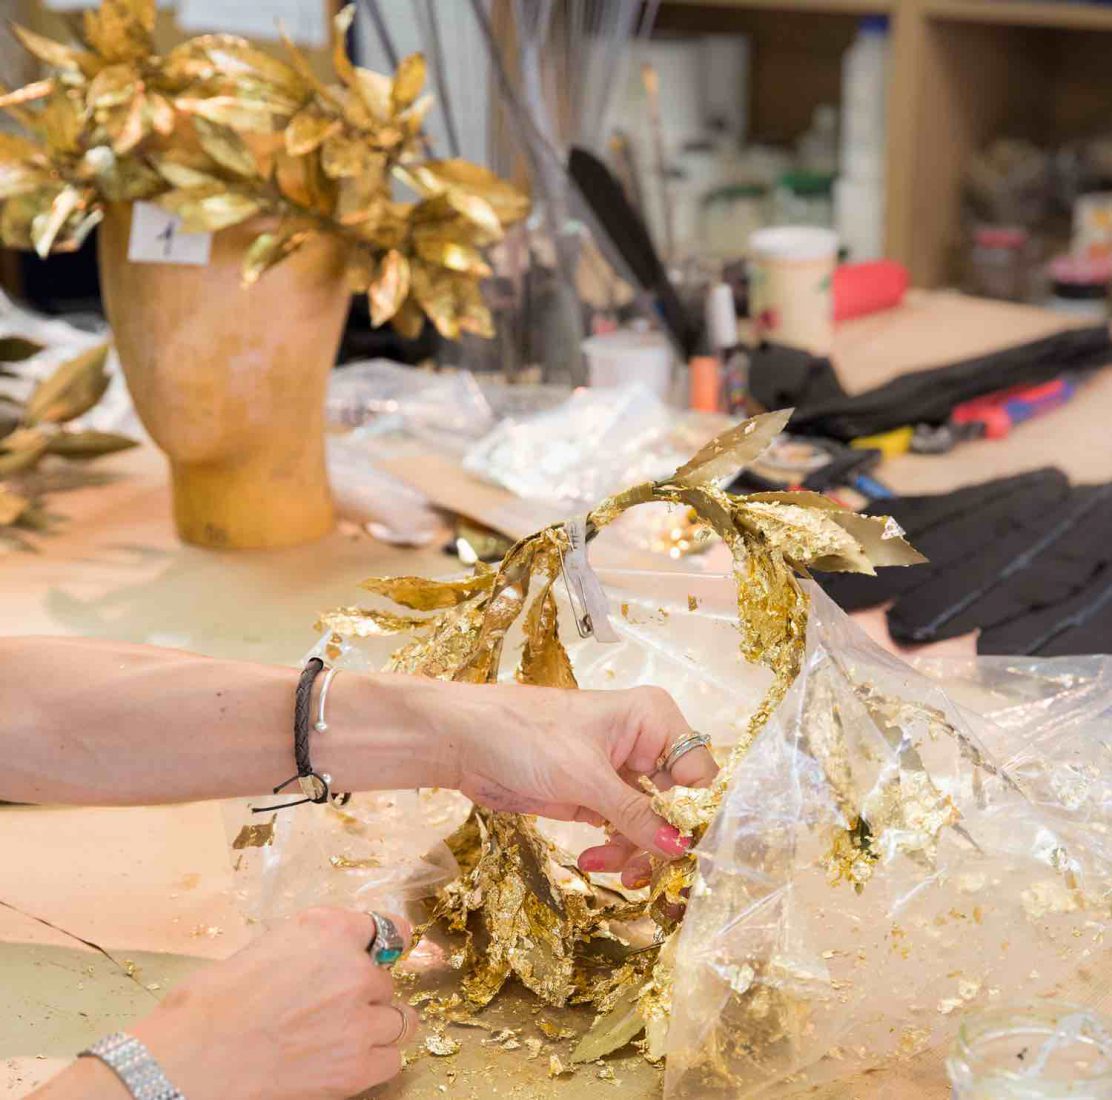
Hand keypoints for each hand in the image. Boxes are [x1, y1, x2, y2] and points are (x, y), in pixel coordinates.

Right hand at [132, 908, 416, 1099]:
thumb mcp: (264, 947)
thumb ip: (310, 945)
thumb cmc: (210, 1004)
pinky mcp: (356, 1067)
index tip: (378, 953)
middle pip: (384, 980)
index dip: (378, 944)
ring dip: (376, 1026)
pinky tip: (347, 1061)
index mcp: (328, 930)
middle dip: (363, 993)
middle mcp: (354, 969)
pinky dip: (375, 1061)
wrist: (193, 1060)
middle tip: (330, 1008)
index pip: (383, 928)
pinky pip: (391, 1059)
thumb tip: (326, 957)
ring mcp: (359, 1020)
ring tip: (346, 1036)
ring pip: (399, 1019)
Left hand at [446, 683, 716, 887]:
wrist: (464, 743)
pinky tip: (593, 859)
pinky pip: (625, 830)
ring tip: (608, 868)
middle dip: (662, 841)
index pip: (699, 772)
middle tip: (643, 873)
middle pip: (679, 803)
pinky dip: (616, 849)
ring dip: (635, 852)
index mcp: (653, 718)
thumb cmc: (524, 736)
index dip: (694, 814)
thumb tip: (680, 846)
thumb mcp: (584, 776)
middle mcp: (645, 743)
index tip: (684, 852)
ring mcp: (621, 772)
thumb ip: (635, 812)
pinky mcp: (598, 796)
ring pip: (653, 824)